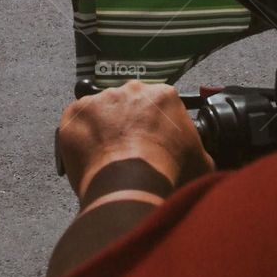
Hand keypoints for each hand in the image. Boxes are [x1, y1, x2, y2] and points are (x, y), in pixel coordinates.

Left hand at [58, 80, 213, 200]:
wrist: (132, 187)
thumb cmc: (167, 174)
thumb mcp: (200, 162)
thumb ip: (198, 150)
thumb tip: (200, 158)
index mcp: (163, 95)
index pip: (159, 103)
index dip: (156, 124)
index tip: (153, 141)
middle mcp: (131, 89)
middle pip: (128, 103)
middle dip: (128, 122)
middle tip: (130, 150)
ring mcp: (100, 99)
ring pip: (101, 111)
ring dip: (103, 129)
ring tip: (108, 157)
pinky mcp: (75, 113)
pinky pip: (76, 122)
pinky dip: (80, 138)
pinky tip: (89, 157)